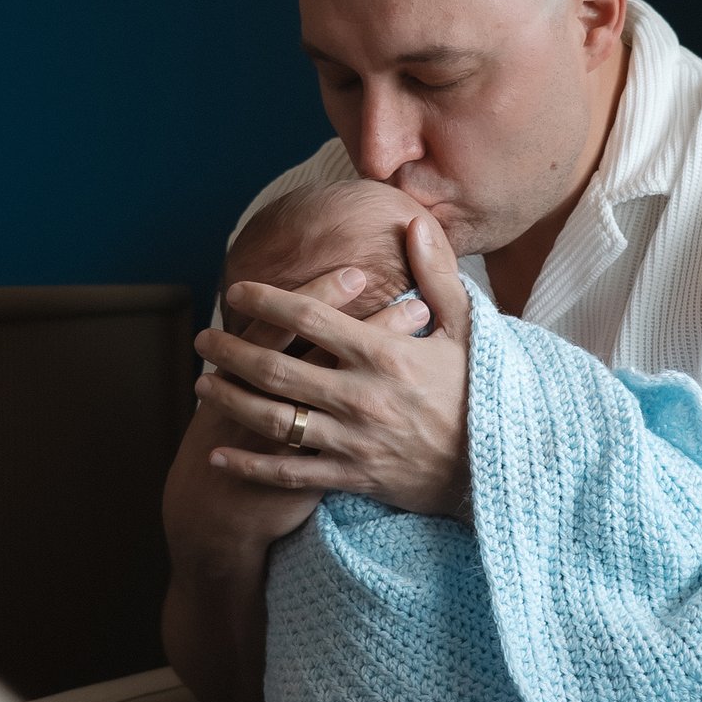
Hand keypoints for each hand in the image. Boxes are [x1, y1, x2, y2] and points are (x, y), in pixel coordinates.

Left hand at [195, 212, 472, 517]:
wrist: (499, 467)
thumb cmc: (480, 392)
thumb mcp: (467, 329)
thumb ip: (437, 275)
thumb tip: (415, 224)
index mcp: (385, 354)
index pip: (311, 317)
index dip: (267, 301)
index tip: (237, 291)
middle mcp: (362, 397)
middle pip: (278, 369)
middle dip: (231, 351)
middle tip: (201, 338)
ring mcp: (353, 441)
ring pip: (275, 419)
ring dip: (231, 400)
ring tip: (203, 384)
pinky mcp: (352, 477)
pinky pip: (290, 472)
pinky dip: (250, 464)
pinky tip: (219, 452)